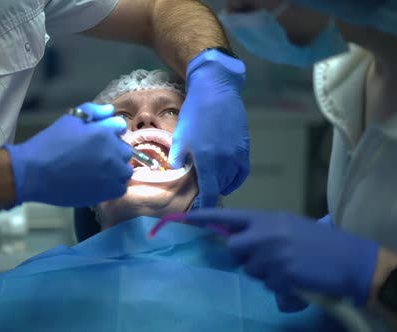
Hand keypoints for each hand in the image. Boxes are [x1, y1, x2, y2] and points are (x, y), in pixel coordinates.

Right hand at [5, 103, 132, 206]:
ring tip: (96, 171)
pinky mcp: (107, 192)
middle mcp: (113, 153)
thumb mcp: (69, 120)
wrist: (34, 173)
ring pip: (124, 170)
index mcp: (104, 133)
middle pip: (125, 150)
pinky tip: (97, 183)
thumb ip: (93, 111)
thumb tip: (110, 110)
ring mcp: (112, 174)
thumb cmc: (49, 144)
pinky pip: (120, 188)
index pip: (120, 126)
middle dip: (113, 151)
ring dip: (115, 169)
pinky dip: (112, 185)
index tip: (99, 138)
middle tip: (94, 157)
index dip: (110, 131)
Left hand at [169, 50, 249, 207]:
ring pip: (231, 182)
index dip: (203, 208)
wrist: (217, 91)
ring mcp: (238, 155)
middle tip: (198, 200)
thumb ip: (178, 161)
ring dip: (220, 187)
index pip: (209, 195)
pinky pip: (241, 173)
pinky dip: (233, 179)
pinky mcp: (245, 149)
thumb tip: (174, 176)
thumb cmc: (195, 114)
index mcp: (208, 161)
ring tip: (209, 187)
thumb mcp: (180, 138)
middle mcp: (226, 161)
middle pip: (220, 190)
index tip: (196, 215)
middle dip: (209, 197)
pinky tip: (224, 179)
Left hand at [183, 209, 378, 305]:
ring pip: (250, 270)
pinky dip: (280, 287)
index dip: (204, 218)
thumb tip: (235, 241)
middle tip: (265, 258)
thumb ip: (261, 230)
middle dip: (243, 256)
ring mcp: (272, 254)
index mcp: (267, 218)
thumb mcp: (287, 226)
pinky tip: (297, 279)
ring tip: (288, 267)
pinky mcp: (281, 275)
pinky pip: (268, 286)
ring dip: (264, 273)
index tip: (184, 218)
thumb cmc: (318, 241)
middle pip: (232, 248)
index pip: (228, 216)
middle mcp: (265, 233)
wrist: (349, 258)